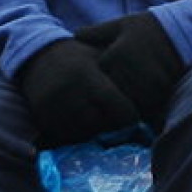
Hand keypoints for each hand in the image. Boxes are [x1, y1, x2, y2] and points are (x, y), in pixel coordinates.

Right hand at [17, 39, 139, 148]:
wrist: (38, 57)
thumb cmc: (80, 56)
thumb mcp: (102, 56)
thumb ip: (122, 73)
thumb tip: (153, 95)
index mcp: (86, 75)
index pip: (116, 105)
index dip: (129, 114)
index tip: (135, 115)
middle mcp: (67, 92)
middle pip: (101, 123)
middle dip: (114, 124)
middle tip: (119, 120)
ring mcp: (51, 106)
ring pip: (84, 132)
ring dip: (97, 130)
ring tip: (102, 119)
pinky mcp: (41, 117)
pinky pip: (66, 135)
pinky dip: (79, 133)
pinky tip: (85, 121)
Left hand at [76, 13, 185, 123]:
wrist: (185, 29)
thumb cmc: (151, 27)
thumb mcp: (123, 24)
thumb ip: (97, 31)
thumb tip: (74, 35)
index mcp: (116, 54)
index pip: (98, 79)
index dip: (98, 84)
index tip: (100, 86)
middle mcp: (129, 69)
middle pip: (112, 94)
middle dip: (111, 98)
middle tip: (112, 100)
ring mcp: (146, 80)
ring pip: (128, 103)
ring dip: (127, 105)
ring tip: (128, 102)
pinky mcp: (162, 88)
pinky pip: (146, 106)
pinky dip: (143, 107)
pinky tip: (144, 101)